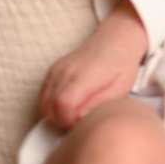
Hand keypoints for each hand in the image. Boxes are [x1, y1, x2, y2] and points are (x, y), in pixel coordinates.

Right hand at [38, 0, 147, 127]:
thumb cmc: (120, 66)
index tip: (83, 122)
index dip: (70, 120)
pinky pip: (43, 96)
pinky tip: (70, 105)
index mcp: (84, 75)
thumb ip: (100, 104)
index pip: (63, 104)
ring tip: (76, 112)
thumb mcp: (121, 88)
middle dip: (63, 121)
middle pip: (49, 107)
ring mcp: (56, 70)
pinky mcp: (52, 71)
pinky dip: (52, 106)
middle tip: (81, 120)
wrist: (114, 41)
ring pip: (43, 104)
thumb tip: (81, 118)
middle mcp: (66, 71)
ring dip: (57, 115)